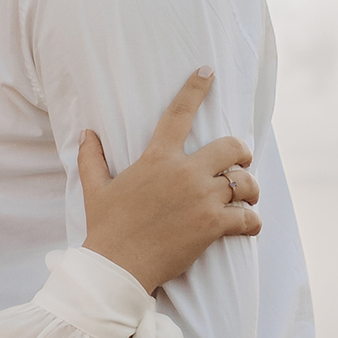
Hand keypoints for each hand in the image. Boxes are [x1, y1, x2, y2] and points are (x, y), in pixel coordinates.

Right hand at [81, 68, 260, 294]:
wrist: (117, 266)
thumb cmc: (106, 227)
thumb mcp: (94, 189)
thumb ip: (91, 158)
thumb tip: (86, 134)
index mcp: (157, 158)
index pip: (178, 113)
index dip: (195, 88)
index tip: (207, 71)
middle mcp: (184, 172)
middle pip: (231, 147)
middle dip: (242, 153)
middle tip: (240, 163)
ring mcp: (202, 198)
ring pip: (245, 182)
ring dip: (249, 190)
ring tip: (245, 198)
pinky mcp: (214, 225)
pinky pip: (248, 217)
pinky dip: (252, 222)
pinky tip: (246, 225)